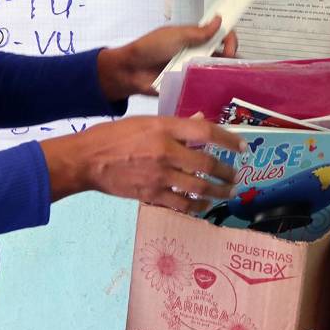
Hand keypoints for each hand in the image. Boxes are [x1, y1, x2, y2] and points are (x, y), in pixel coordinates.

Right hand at [40, 116, 245, 212]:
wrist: (87, 160)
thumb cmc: (115, 136)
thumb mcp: (146, 122)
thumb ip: (175, 125)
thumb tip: (200, 123)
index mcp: (164, 128)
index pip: (205, 131)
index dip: (228, 140)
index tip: (242, 147)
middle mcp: (165, 151)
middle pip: (207, 163)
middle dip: (226, 172)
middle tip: (235, 177)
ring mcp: (159, 175)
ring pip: (198, 187)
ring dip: (217, 192)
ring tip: (226, 192)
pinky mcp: (151, 194)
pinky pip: (182, 204)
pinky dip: (197, 206)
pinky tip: (203, 206)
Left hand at [97, 16, 237, 98]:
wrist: (131, 71)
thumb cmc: (149, 48)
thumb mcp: (174, 36)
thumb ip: (198, 32)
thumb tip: (219, 19)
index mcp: (195, 38)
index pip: (220, 35)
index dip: (229, 40)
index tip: (230, 49)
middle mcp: (197, 54)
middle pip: (223, 55)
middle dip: (232, 59)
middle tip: (232, 66)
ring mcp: (194, 71)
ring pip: (216, 72)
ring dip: (224, 74)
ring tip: (231, 81)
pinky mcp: (189, 86)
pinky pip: (205, 87)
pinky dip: (213, 88)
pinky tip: (220, 92)